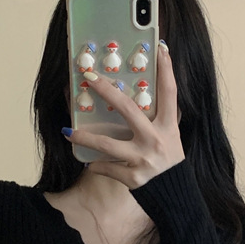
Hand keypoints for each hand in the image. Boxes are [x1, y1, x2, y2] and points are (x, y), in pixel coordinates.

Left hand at [64, 41, 184, 188]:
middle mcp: (156, 140)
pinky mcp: (133, 178)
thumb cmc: (170, 163)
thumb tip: (145, 96)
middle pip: (128, 109)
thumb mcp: (172, 138)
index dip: (167, 69)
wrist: (176, 196)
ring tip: (68, 131)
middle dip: (106, 91)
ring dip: (84, 137)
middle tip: (89, 77)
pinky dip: (96, 165)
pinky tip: (89, 162)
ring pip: (107, 144)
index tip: (160, 47)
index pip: (170, 93)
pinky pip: (107, 168)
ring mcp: (143, 160)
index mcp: (169, 127)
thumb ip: (159, 119)